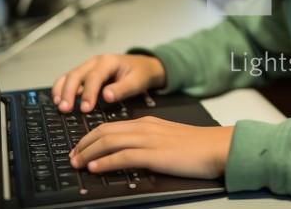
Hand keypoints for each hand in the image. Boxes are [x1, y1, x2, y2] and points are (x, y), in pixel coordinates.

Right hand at [51, 54, 165, 113]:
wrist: (143, 66)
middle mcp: (95, 61)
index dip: (88, 93)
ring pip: (69, 76)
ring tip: (59, 106)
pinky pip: (69, 79)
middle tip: (65, 109)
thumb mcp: (136, 82)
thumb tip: (106, 97)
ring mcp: (88, 66)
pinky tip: (58, 100)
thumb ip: (122, 89)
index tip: (85, 109)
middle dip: (69, 92)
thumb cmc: (140, 74)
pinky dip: (61, 88)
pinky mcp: (85, 73)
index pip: (94, 77)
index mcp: (108, 61)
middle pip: (76, 75)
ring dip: (62, 90)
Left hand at [69, 117, 233, 179]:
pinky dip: (105, 162)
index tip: (80, 148)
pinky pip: (123, 156)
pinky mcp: (155, 154)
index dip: (91, 137)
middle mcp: (145, 127)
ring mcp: (149, 140)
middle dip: (84, 144)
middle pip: (104, 131)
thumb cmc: (197, 147)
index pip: (111, 126)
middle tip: (72, 156)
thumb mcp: (168, 139)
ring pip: (109, 141)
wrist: (217, 146)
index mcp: (148, 122)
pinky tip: (95, 168)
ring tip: (77, 163)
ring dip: (89, 153)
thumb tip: (130, 154)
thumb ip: (149, 142)